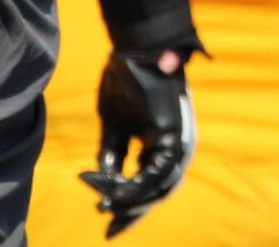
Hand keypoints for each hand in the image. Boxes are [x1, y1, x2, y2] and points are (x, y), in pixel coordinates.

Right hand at [79, 49, 193, 237]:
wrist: (136, 51)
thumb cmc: (126, 81)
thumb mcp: (114, 124)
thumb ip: (113, 151)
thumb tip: (106, 180)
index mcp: (163, 143)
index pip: (152, 183)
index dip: (131, 205)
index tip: (107, 220)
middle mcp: (176, 146)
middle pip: (159, 192)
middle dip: (133, 213)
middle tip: (110, 230)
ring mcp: (177, 142)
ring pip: (158, 188)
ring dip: (128, 201)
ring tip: (102, 203)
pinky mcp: (172, 136)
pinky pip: (151, 173)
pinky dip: (126, 184)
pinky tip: (100, 182)